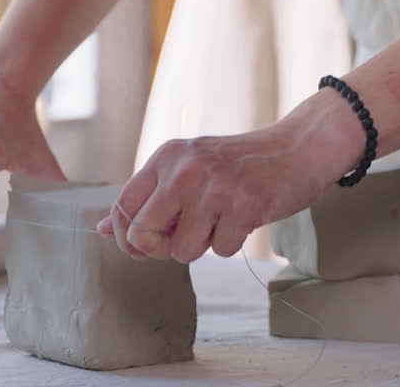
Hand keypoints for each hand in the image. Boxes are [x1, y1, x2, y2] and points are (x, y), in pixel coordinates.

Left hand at [97, 91, 362, 261]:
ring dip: (202, 246)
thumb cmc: (238, 164)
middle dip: (161, 248)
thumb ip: (148, 198)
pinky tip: (243, 218)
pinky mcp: (245, 205)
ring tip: (220, 220)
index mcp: (167, 156)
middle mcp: (186, 168)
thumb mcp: (187, 168)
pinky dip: (232, 242)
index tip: (139, 249)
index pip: (124, 207)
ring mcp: (216, 186)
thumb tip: (103, 228)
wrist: (297, 148)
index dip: (126, 238)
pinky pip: (222, 251)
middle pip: (146, 235)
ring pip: (184, 250)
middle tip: (184, 238)